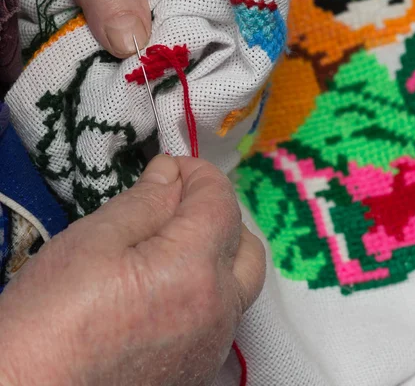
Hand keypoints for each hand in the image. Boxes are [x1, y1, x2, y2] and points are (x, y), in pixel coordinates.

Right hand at [0, 155, 264, 385]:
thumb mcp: (94, 240)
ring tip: (167, 243)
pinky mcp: (198, 372)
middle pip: (245, 245)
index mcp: (195, 270)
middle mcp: (218, 311)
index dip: (199, 174)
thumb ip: (145, 201)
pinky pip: (221, 316)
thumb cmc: (52, 314)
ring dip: (215, 251)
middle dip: (216, 213)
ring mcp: (212, 347)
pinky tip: (165, 286)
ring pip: (238, 283)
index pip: (221, 202)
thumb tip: (172, 173)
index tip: (170, 166)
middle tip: (172, 203)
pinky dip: (207, 287)